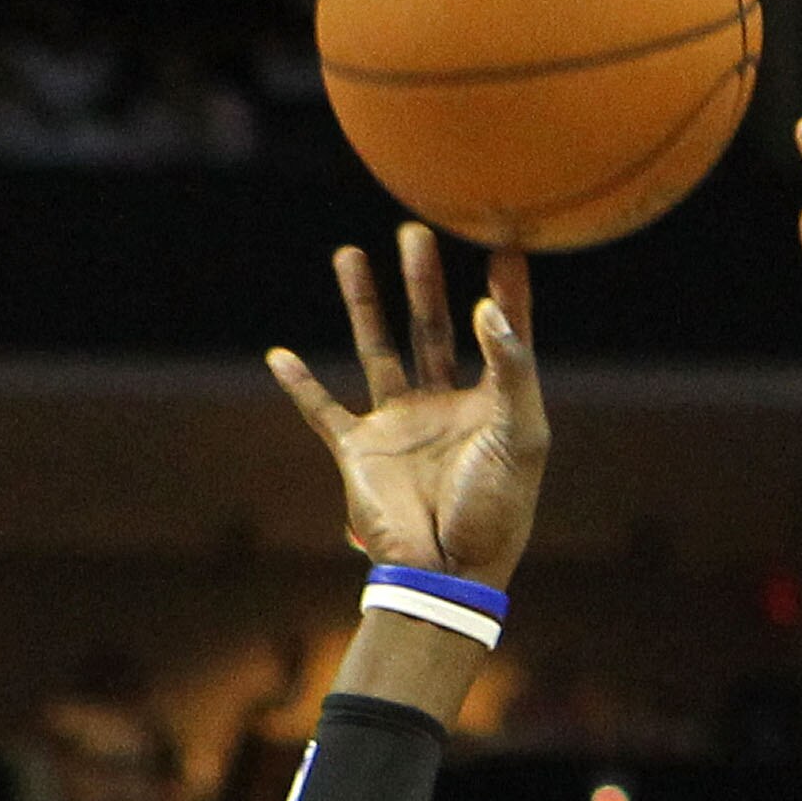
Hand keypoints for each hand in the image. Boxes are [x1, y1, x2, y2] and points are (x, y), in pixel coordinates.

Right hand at [266, 229, 548, 587]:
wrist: (449, 569)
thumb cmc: (497, 510)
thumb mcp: (522, 436)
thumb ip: (511, 369)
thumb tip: (485, 308)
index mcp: (490, 405)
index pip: (500, 335)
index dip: (504, 293)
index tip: (504, 242)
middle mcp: (443, 407)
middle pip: (433, 328)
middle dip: (423, 280)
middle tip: (416, 231)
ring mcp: (400, 426)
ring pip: (377, 350)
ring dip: (364, 304)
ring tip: (350, 253)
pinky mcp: (360, 451)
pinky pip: (323, 411)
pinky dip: (300, 386)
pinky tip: (280, 355)